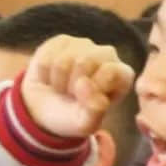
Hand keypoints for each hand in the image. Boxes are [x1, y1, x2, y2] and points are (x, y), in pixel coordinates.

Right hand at [21, 35, 135, 138]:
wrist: (44, 110)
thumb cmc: (70, 117)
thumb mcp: (84, 124)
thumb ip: (93, 111)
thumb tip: (84, 83)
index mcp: (122, 75)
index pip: (110, 72)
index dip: (92, 90)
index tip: (85, 102)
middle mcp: (107, 54)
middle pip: (84, 63)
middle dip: (71, 85)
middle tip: (72, 95)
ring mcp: (84, 45)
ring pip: (62, 61)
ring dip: (57, 82)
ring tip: (62, 87)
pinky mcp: (61, 41)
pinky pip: (46, 58)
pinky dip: (44, 75)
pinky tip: (51, 78)